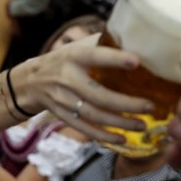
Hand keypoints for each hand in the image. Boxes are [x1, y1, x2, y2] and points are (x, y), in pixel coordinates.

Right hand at [19, 34, 153, 142]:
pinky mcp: (62, 115)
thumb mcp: (76, 46)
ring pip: (94, 115)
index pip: (95, 56)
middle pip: (99, 95)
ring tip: (142, 124)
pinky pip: (84, 128)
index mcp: (74, 56)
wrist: (30, 81)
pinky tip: (121, 139)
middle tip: (150, 106)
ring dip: (120, 122)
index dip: (114, 59)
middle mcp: (67, 78)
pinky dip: (104, 136)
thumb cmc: (63, 60)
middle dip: (126, 104)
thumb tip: (139, 40)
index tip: (136, 62)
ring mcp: (63, 100)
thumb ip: (102, 43)